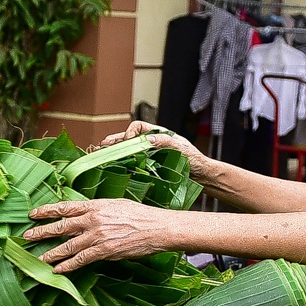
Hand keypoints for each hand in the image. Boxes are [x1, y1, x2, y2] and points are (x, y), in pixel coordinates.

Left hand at [25, 200, 175, 272]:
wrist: (157, 227)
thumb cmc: (140, 215)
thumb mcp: (116, 204)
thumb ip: (97, 209)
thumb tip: (84, 214)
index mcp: (95, 205)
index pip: (65, 207)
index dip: (47, 210)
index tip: (34, 213)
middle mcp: (92, 219)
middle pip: (61, 226)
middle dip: (42, 232)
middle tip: (27, 236)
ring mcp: (97, 236)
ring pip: (67, 245)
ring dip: (51, 253)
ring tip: (38, 258)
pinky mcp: (104, 251)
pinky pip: (81, 260)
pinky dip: (68, 265)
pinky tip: (57, 270)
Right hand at [97, 121, 217, 184]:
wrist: (202, 177)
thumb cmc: (195, 160)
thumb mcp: (181, 149)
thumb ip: (165, 142)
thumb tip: (146, 139)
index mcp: (158, 134)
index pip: (138, 128)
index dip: (129, 133)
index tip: (127, 142)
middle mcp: (152, 144)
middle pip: (129, 139)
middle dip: (115, 141)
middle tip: (103, 146)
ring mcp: (150, 156)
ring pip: (129, 152)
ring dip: (116, 153)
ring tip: (103, 156)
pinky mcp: (150, 169)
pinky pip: (134, 165)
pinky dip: (123, 165)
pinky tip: (115, 168)